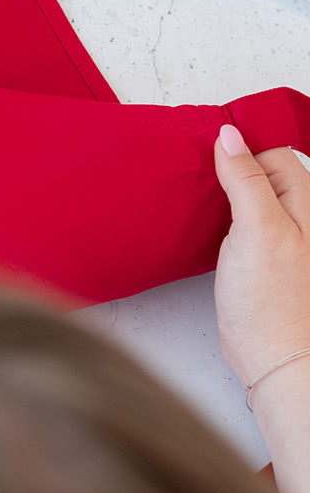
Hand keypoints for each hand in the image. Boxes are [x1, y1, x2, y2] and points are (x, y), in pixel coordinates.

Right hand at [213, 124, 309, 391]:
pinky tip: (202, 221)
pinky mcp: (257, 258)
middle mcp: (296, 219)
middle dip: (230, 165)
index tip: (207, 148)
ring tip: (195, 191)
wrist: (271, 357)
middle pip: (262, 171)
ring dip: (223, 190)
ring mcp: (277, 239)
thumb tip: (230, 136)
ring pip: (249, 195)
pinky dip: (220, 215)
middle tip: (196, 169)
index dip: (242, 146)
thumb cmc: (271, 302)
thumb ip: (245, 179)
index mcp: (305, 204)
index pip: (274, 153)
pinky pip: (240, 220)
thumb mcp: (257, 228)